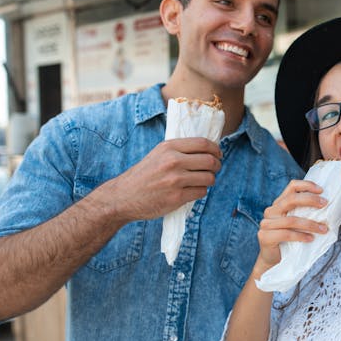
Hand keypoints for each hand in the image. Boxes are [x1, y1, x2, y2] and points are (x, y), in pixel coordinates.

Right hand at [96, 137, 221, 222]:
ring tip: (202, 181)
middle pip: (210, 160)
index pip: (203, 143)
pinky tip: (192, 191)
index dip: (215, 149)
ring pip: (209, 178)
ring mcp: (175, 180)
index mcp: (169, 147)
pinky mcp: (177, 197)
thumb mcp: (158, 154)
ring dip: (210, 180)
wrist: (123, 197)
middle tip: (214, 169)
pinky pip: (201, 192)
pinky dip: (200, 192)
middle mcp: (173, 161)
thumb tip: (208, 149)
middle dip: (216, 165)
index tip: (218, 154)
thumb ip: (180, 150)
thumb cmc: (144, 175)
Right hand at [254, 180, 328, 273]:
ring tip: (323, 229)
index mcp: (279, 203)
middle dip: (310, 200)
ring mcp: (266, 223)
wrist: (274, 261)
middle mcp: (271, 211)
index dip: (307, 185)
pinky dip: (301, 236)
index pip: (292, 186)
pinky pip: (286, 234)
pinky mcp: (264, 236)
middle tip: (325, 204)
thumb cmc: (290, 241)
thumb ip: (305, 214)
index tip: (321, 190)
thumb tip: (328, 208)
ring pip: (291, 220)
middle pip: (291, 199)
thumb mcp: (298, 224)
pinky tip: (311, 238)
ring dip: (310, 224)